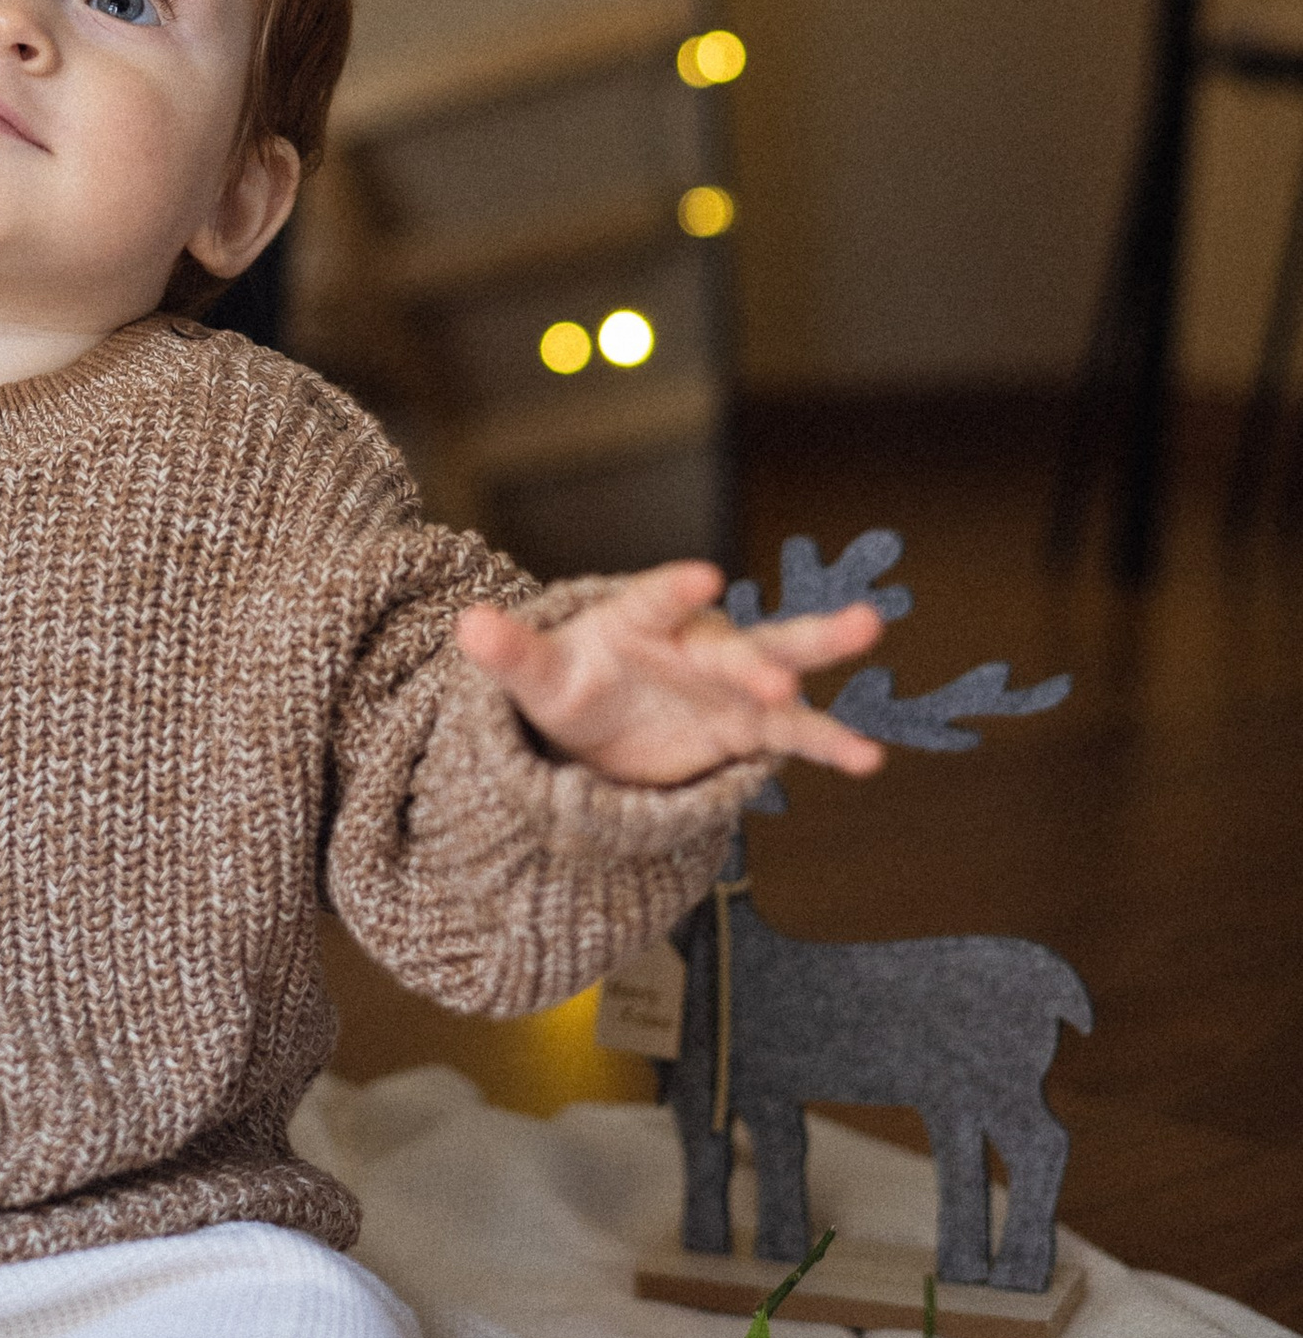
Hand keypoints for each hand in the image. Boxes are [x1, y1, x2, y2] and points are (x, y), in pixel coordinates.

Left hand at [458, 563, 889, 790]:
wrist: (600, 724)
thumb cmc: (572, 683)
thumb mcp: (535, 675)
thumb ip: (510, 652)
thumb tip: (467, 626)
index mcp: (639, 619)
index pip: (656, 600)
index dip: (677, 589)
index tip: (703, 578)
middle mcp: (694, 644)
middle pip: (737, 638)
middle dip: (766, 649)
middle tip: (796, 659)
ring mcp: (729, 685)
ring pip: (782, 668)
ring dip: (822, 652)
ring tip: (870, 626)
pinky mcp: (750, 727)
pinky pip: (795, 733)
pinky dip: (831, 743)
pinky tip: (869, 760)